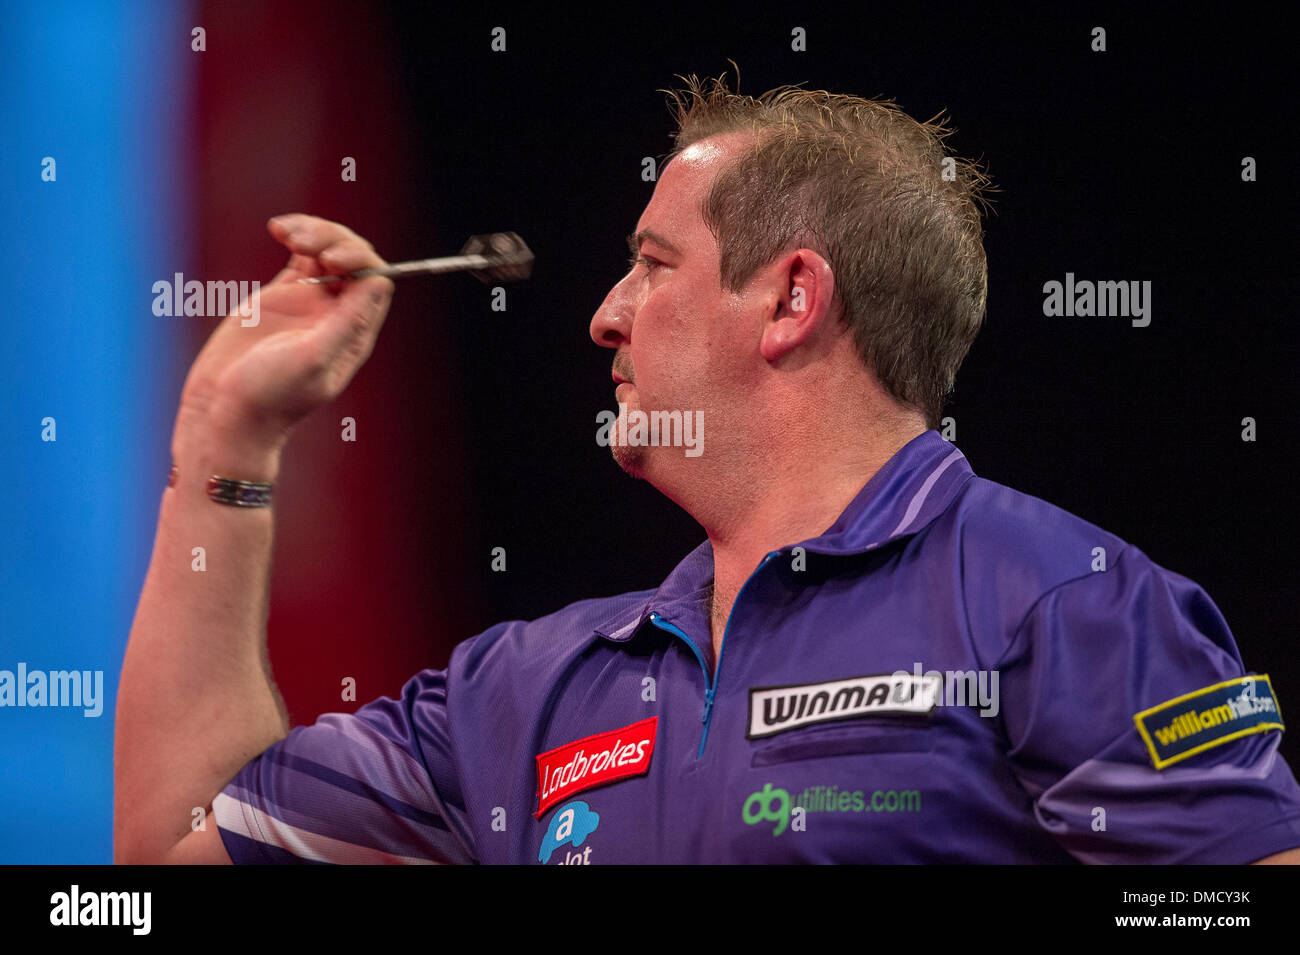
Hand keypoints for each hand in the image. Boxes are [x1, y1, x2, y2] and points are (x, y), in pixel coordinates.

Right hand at [175, 215, 394, 468]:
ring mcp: (310, 304)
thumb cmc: (269, 396)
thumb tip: (381, 282)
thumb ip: (346, 322)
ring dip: (314, 232)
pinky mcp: (281, 297)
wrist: (224, 412)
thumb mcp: (311, 361)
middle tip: (303, 243)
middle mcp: (337, 315)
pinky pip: (300, 256)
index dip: (359, 259)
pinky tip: (278, 229)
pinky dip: (294, 235)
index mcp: (354, 332)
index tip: (329, 259)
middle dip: (334, 239)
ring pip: (327, 251)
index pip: (375, 280)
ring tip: (287, 232)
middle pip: (354, 259)